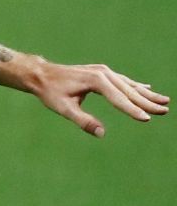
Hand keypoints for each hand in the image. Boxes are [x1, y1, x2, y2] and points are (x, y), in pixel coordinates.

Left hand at [31, 62, 166, 136]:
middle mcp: (103, 73)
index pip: (119, 99)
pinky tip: (148, 89)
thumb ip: (83, 121)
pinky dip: (136, 87)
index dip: (132, 110)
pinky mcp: (102, 73)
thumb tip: (101, 133)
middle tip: (165, 111)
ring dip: (147, 95)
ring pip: (129, 86)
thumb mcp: (63, 108)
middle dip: (147, 102)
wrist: (41, 74)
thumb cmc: (51, 92)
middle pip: (129, 91)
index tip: (146, 119)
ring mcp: (104, 72)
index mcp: (95, 81)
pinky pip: (123, 82)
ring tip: (165, 102)